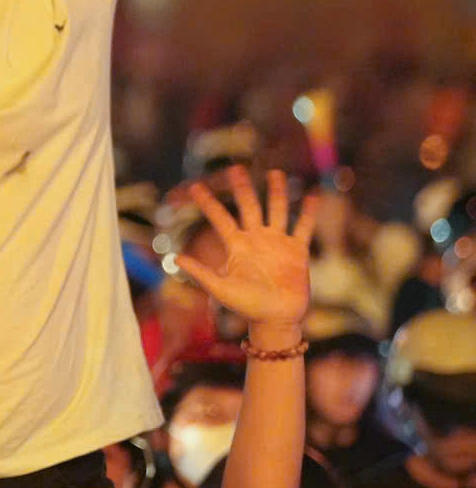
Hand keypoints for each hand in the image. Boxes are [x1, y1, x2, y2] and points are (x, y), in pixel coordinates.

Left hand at [176, 170, 314, 334]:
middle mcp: (256, 239)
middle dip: (242, 189)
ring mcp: (277, 243)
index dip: (208, 203)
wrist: (275, 319)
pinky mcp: (297, 251)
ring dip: (276, 192)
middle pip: (249, 207)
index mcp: (236, 246)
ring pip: (277, 211)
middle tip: (235, 168)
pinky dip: (308, 212)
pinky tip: (312, 195)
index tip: (195, 186)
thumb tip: (174, 258)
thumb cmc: (246, 306)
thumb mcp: (219, 288)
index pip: (220, 218)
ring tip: (276, 173)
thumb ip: (200, 272)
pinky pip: (303, 227)